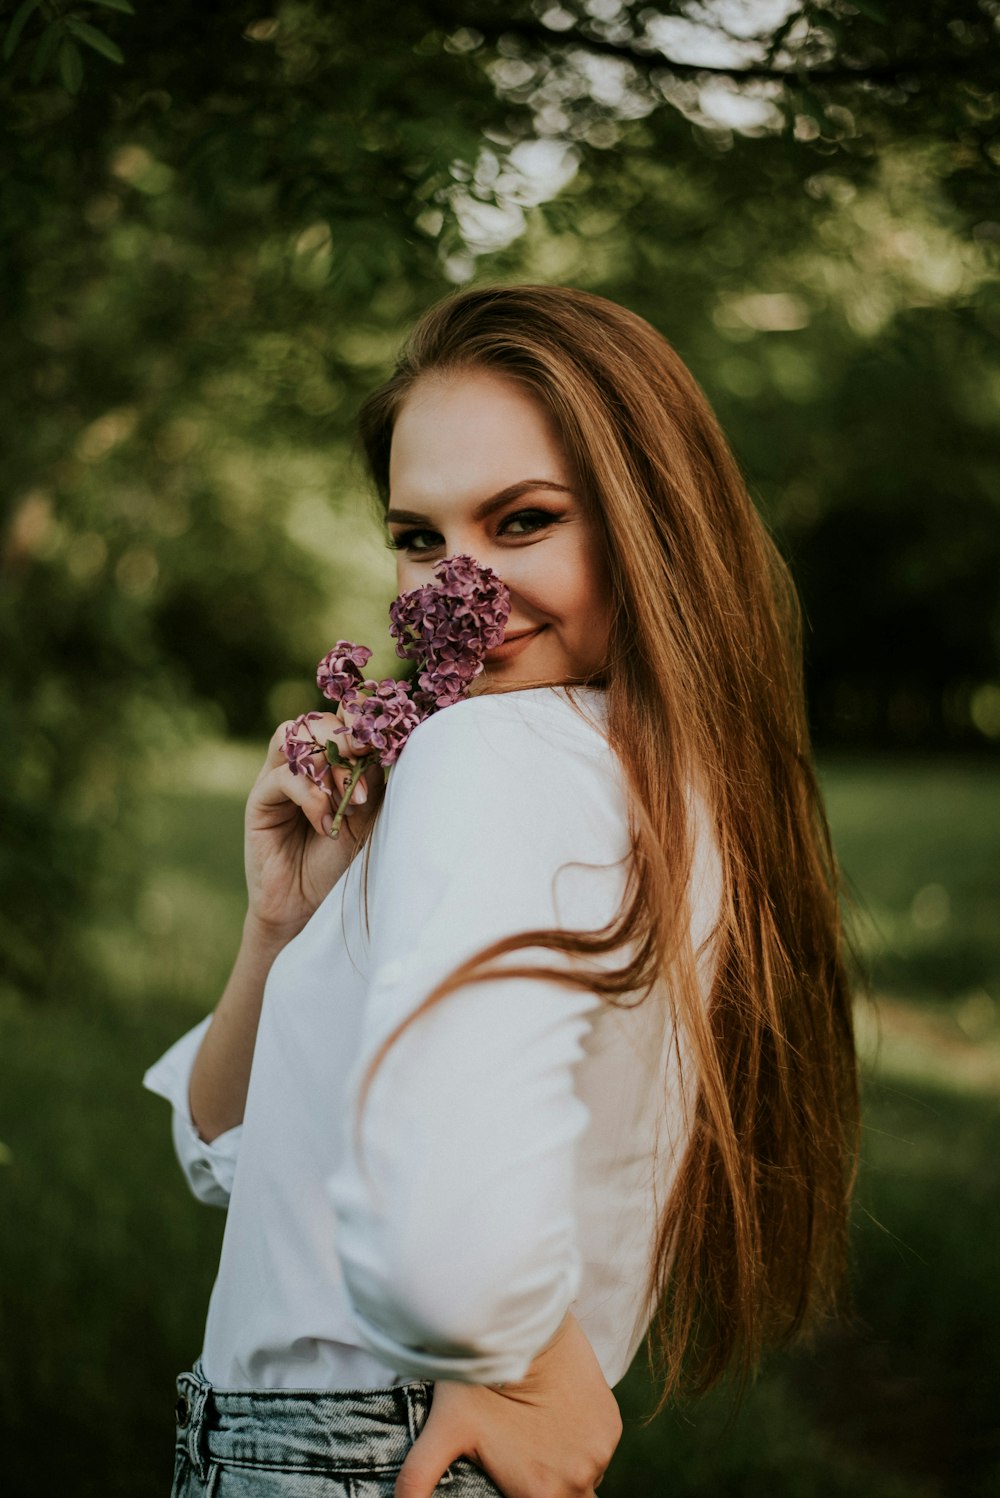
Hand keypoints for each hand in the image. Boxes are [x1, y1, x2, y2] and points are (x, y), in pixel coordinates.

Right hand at [243, 707, 384, 938]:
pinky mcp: (259, 801)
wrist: (307, 905)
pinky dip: (311, 796)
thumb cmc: (339, 861)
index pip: (338, 720)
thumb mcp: (366, 818)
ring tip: (346, 796)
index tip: (381, 735)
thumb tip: (378, 745)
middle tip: (363, 759)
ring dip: (324, 760)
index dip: (357, 718)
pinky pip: (282, 778)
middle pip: (314, 721)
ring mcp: (276, 779)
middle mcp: (300, 764)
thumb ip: (370, 781)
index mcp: (329, 762)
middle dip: (342, 737)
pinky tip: (326, 823)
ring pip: (291, 735)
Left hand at [394, 1314, 621, 1497]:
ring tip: (537, 1430)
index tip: (518, 1479)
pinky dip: (581, 1436)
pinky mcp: (610, 1422)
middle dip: (548, 1484)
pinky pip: (598, 1444)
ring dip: (566, 1461)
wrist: (525, 1326)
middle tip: (526, 1455)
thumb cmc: (479, 1381)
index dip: (529, 1495)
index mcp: (542, 1492)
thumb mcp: (442, 1431)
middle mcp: (580, 1478)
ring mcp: (600, 1450)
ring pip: (585, 1471)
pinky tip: (557, 1411)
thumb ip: (417, 1478)